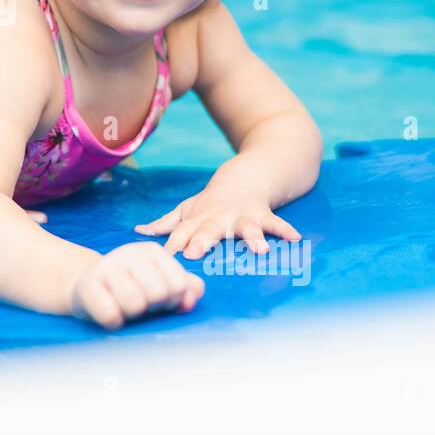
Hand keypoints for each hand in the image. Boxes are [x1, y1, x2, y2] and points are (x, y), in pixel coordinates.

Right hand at [70, 242, 203, 329]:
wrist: (89, 286)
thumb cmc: (133, 287)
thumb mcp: (162, 283)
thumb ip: (186, 289)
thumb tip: (190, 300)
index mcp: (152, 251)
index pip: (178, 284)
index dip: (173, 300)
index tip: (161, 299)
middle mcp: (129, 254)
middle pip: (158, 293)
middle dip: (152, 306)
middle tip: (142, 304)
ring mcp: (106, 268)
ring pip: (134, 304)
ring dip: (132, 314)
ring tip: (125, 307)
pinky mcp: (87, 285)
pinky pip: (110, 314)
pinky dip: (114, 322)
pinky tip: (111, 314)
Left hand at [135, 184, 300, 259]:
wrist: (245, 176)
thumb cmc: (212, 201)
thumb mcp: (188, 209)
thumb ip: (166, 223)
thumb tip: (138, 231)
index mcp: (198, 219)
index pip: (182, 233)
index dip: (172, 244)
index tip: (165, 258)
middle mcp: (219, 218)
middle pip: (209, 230)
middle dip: (202, 241)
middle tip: (195, 254)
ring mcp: (242, 215)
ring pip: (246, 227)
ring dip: (252, 238)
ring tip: (261, 251)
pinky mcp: (263, 214)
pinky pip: (275, 223)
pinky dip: (285, 230)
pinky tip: (295, 239)